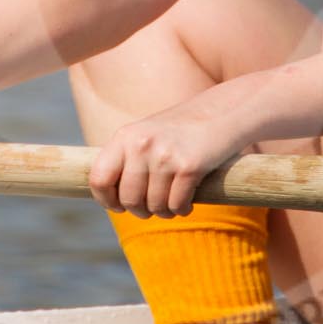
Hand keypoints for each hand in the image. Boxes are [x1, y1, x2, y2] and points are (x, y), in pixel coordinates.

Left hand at [89, 91, 253, 218]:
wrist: (223, 112)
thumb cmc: (182, 130)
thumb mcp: (146, 135)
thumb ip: (126, 160)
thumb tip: (109, 198)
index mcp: (125, 136)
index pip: (99, 179)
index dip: (106, 200)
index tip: (118, 206)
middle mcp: (141, 144)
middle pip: (128, 199)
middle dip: (141, 211)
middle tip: (152, 208)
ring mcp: (165, 155)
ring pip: (154, 206)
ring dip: (165, 211)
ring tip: (172, 203)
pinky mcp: (189, 166)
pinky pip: (177, 205)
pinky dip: (182, 209)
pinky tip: (188, 202)